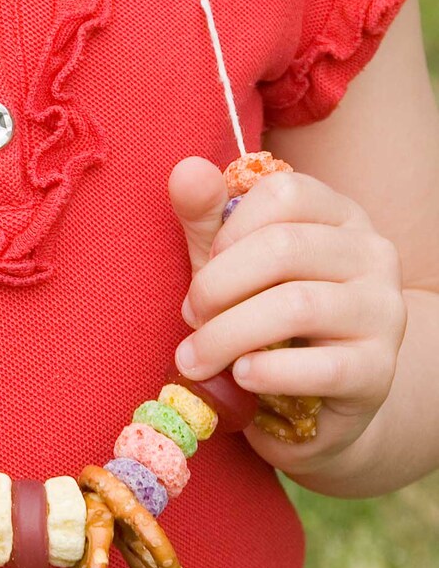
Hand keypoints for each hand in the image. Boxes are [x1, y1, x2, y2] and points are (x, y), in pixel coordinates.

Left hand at [168, 156, 406, 470]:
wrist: (314, 397)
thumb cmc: (264, 318)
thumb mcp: (229, 265)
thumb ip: (206, 219)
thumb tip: (185, 170)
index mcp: (337, 215)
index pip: (284, 193)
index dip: (227, 232)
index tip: (202, 270)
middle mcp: (371, 253)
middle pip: (284, 248)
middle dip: (216, 287)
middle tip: (189, 319)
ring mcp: (382, 311)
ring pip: (297, 306)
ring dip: (227, 335)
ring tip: (195, 359)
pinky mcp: (378, 370)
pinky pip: (321, 366)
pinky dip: (267, 372)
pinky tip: (240, 376)